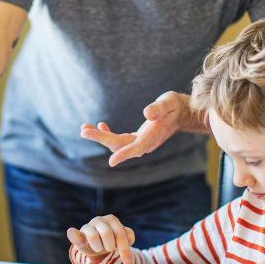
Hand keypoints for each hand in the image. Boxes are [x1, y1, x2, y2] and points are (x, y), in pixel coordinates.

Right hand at [67, 215, 135, 263]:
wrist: (96, 244)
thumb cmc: (110, 240)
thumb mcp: (121, 238)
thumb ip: (129, 236)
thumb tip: (129, 239)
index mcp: (112, 220)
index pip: (120, 234)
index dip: (124, 249)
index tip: (127, 261)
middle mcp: (99, 220)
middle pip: (107, 233)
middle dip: (110, 246)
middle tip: (109, 249)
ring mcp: (87, 226)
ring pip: (93, 236)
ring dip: (98, 247)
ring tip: (99, 248)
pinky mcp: (77, 234)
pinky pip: (73, 233)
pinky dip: (76, 238)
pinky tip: (82, 243)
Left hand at [81, 92, 198, 166]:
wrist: (181, 114)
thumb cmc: (175, 106)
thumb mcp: (169, 102)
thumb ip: (159, 108)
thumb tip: (147, 113)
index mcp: (154, 136)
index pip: (137, 148)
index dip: (124, 154)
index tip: (111, 161)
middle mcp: (146, 143)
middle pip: (121, 146)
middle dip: (101, 139)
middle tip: (83, 131)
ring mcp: (140, 143)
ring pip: (117, 145)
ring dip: (100, 137)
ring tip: (84, 129)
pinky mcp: (137, 140)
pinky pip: (119, 141)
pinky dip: (108, 134)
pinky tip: (100, 125)